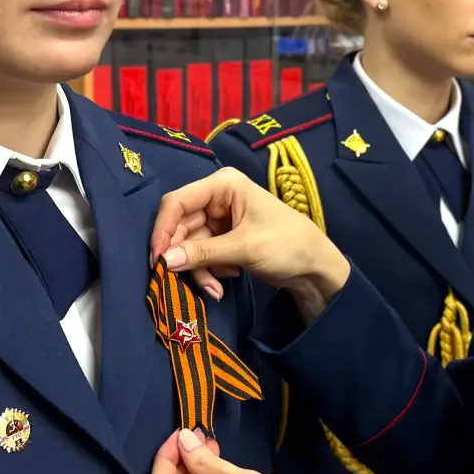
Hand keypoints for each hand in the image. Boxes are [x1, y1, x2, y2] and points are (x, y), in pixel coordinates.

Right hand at [151, 167, 350, 319]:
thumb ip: (203, 253)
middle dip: (185, 257)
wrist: (316, 268)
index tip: (157, 259)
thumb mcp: (245, 248)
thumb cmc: (288, 245)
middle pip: (181, 226)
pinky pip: (202, 254)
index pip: (177, 202)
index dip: (163, 230)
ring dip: (199, 270)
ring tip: (216, 288)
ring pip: (189, 245)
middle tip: (183, 283)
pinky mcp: (224, 237)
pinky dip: (209, 270)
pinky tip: (228, 278)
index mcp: (224, 185)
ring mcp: (220, 218)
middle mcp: (218, 197)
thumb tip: (164, 260)